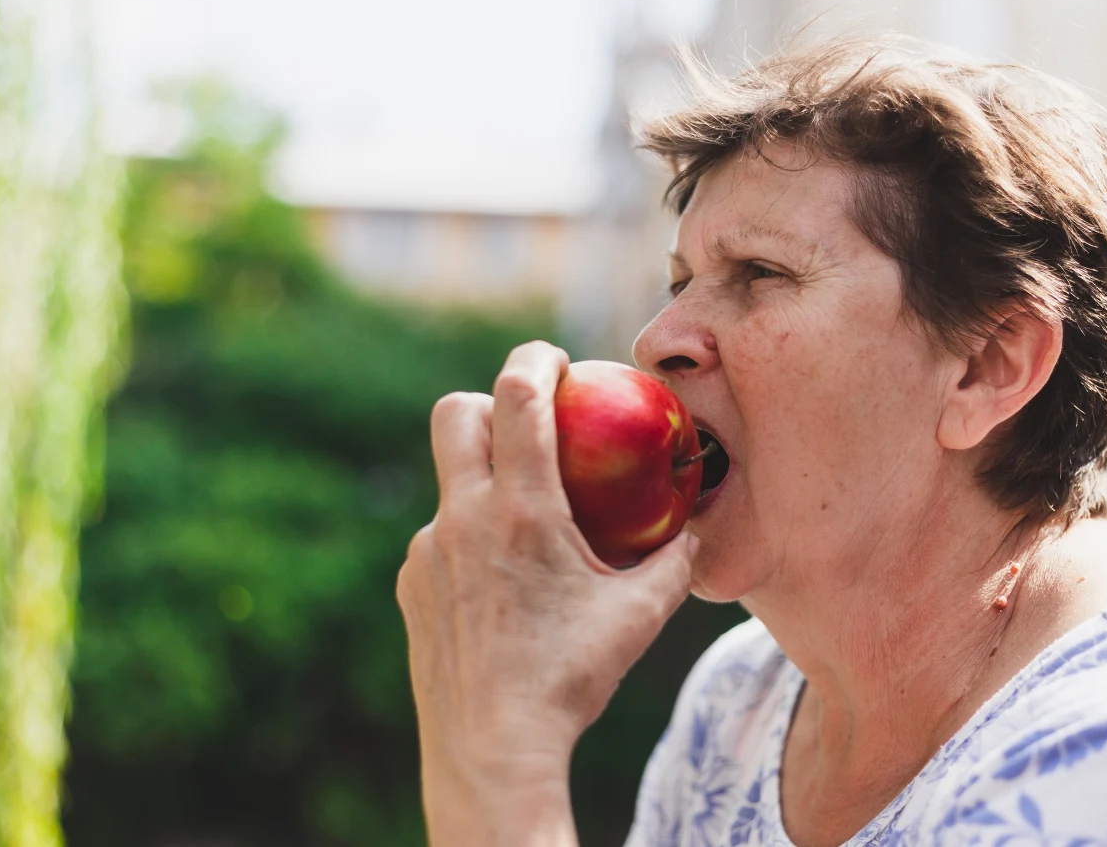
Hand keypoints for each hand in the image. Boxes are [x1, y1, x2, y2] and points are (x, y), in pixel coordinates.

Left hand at [397, 341, 698, 844]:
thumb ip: (675, 565)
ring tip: (525, 523)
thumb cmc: (572, 678)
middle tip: (529, 418)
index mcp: (521, 509)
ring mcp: (428, 550)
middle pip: (454, 413)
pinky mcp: (411, 585)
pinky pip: (439, 537)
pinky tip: (498, 582)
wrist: (494, 748)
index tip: (556, 358)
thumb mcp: (639, 617)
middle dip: (490, 398)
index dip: (535, 358)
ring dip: (483, 479)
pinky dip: (468, 537)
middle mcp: (463, 517)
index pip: (516, 395)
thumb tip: (695, 534)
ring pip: (449, 482)